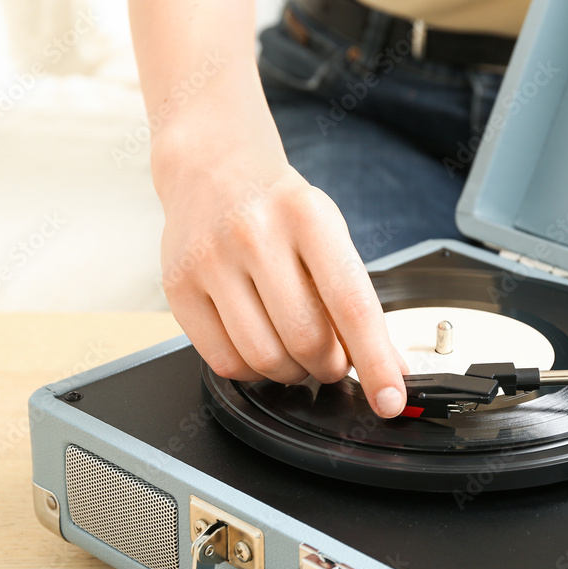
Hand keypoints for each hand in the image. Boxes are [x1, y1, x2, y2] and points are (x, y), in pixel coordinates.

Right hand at [152, 116, 407, 417]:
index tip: (390, 399)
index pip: (351, 304)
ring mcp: (211, 260)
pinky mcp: (177, 286)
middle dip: (329, 366)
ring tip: (296, 351)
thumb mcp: (329, 237)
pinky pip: (223, 361)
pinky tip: (260, 346)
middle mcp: (256, 234)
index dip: (375, 361)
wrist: (214, 169)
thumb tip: (390, 366)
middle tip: (332, 359)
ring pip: (264, 358)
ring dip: (291, 372)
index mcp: (309, 217)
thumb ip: (357, 300)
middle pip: (306, 339)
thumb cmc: (281, 208)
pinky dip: (252, 371)